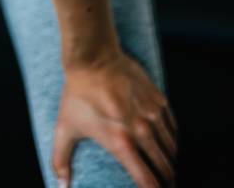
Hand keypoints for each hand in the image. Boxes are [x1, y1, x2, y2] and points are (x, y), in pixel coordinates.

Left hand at [53, 52, 176, 187]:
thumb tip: (60, 185)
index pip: (147, 181)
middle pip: (165, 169)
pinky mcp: (159, 101)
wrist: (92, 58)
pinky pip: (173, 130)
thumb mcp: (65, 128)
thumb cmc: (76, 95)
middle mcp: (142, 132)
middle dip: (166, 183)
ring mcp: (153, 116)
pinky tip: (166, 148)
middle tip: (163, 187)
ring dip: (170, 164)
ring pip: (171, 150)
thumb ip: (61, 159)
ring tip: (166, 172)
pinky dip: (172, 143)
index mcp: (121, 143)